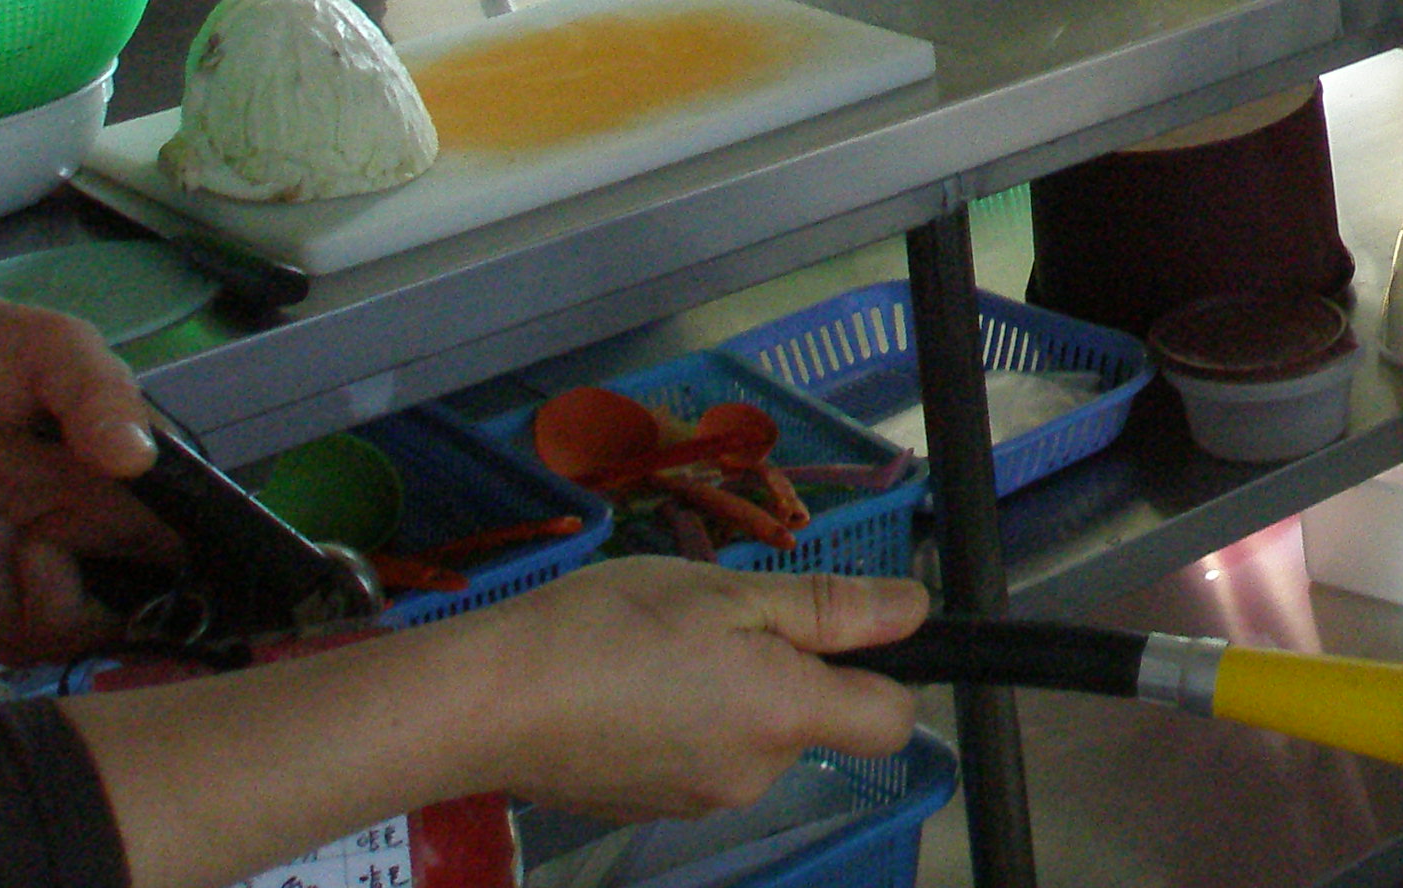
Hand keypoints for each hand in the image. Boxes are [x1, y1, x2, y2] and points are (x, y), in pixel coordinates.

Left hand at [0, 264, 168, 663]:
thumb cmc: (5, 351)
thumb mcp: (58, 354)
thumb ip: (99, 399)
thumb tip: (137, 458)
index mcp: (154, 483)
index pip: (198, 561)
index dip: (180, 600)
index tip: (114, 588)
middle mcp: (116, 533)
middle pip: (124, 626)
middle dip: (67, 613)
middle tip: (28, 550)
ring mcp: (61, 560)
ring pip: (59, 642)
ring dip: (8, 606)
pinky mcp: (6, 578)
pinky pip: (5, 639)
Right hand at [447, 560, 926, 818]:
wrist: (489, 700)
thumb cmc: (610, 626)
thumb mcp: (729, 592)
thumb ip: (830, 608)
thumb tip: (913, 610)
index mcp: (785, 717)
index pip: (891, 720)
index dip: (884, 673)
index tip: (840, 630)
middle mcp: (754, 776)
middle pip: (810, 722)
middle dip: (782, 669)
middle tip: (716, 618)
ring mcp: (696, 802)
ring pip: (749, 737)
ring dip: (727, 693)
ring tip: (660, 647)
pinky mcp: (648, 809)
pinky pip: (696, 757)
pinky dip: (680, 722)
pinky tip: (628, 687)